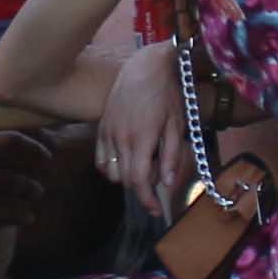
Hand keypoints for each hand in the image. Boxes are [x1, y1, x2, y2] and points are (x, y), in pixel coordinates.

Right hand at [105, 42, 190, 216]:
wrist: (144, 68)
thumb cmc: (165, 95)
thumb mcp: (176, 125)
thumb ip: (171, 155)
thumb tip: (167, 183)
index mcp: (141, 139)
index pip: (139, 181)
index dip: (148, 200)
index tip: (158, 210)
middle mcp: (120, 139)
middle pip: (125, 179)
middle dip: (141, 190)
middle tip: (158, 183)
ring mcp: (107, 133)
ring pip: (111, 171)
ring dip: (126, 178)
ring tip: (143, 168)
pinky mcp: (101, 127)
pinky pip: (101, 158)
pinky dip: (111, 166)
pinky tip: (126, 160)